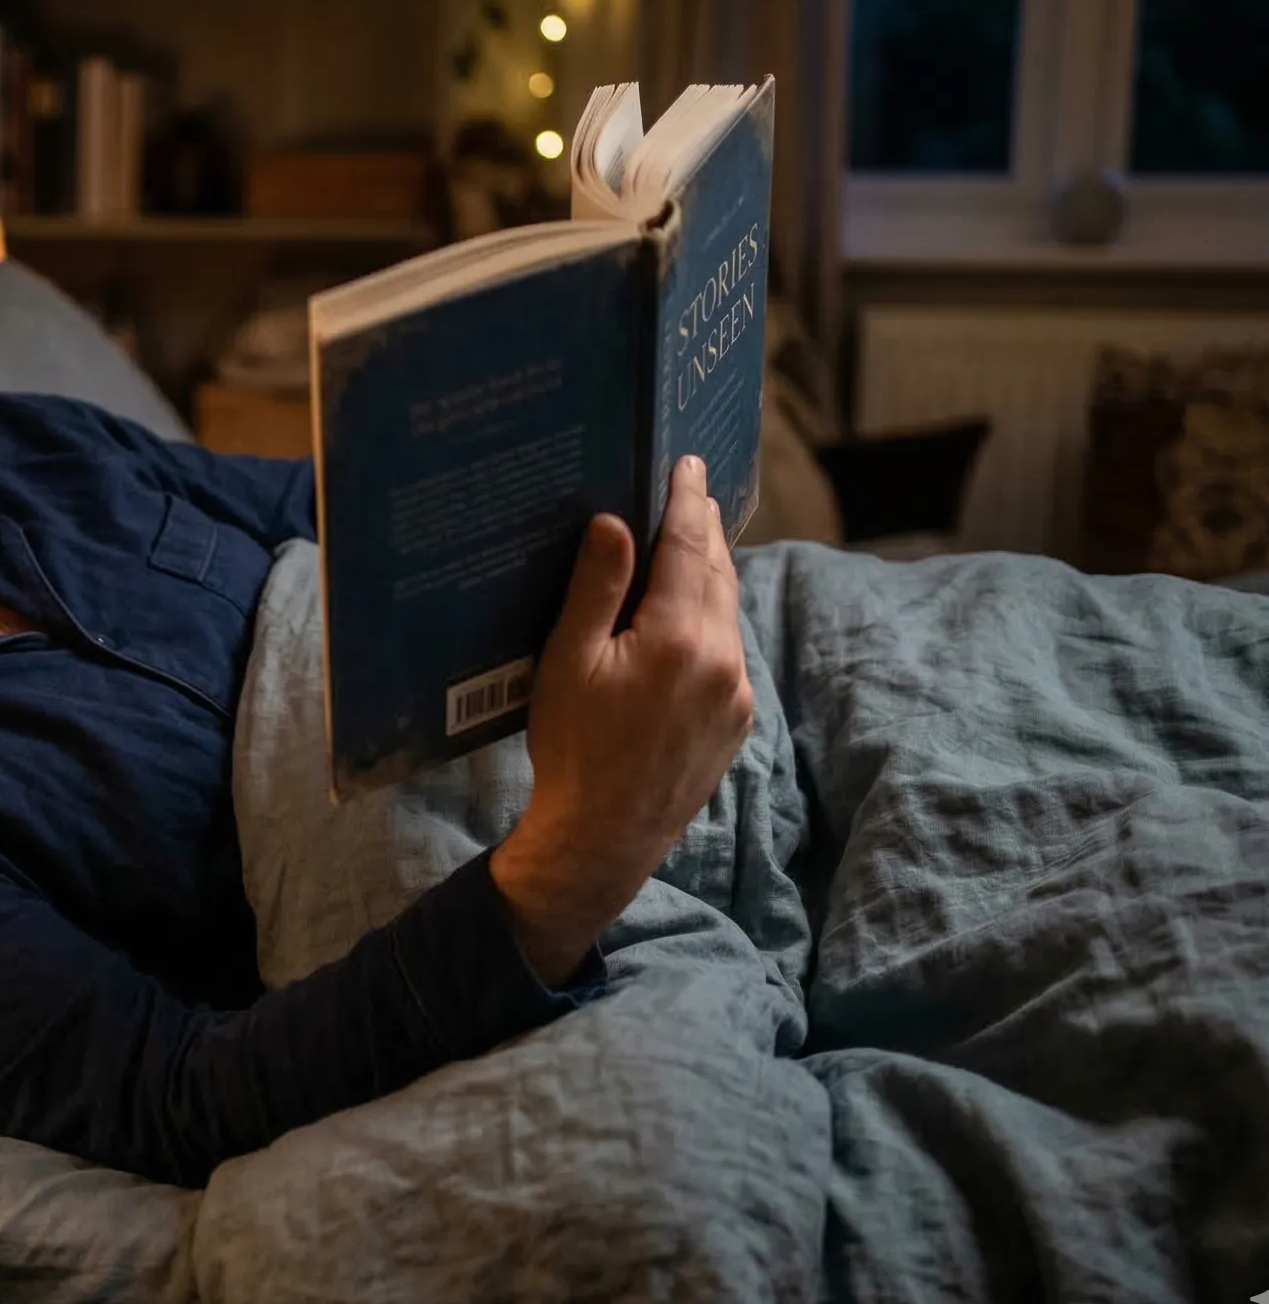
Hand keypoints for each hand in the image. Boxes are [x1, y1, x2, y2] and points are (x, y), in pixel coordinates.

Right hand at [491, 456, 754, 984]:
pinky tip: (687, 615)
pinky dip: (710, 619)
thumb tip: (614, 523)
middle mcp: (721, 658)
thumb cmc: (572, 749)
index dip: (686, 502)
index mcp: (677, 637)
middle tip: (690, 490)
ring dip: (708, 573)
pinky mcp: (736, 720)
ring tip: (690, 543)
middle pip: (717, 573)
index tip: (687, 464)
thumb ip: (596, 590)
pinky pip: (727, 650)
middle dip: (702, 529)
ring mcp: (735, 692)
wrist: (604, 838)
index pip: (688, 547)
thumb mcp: (568, 663)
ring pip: (725, 612)